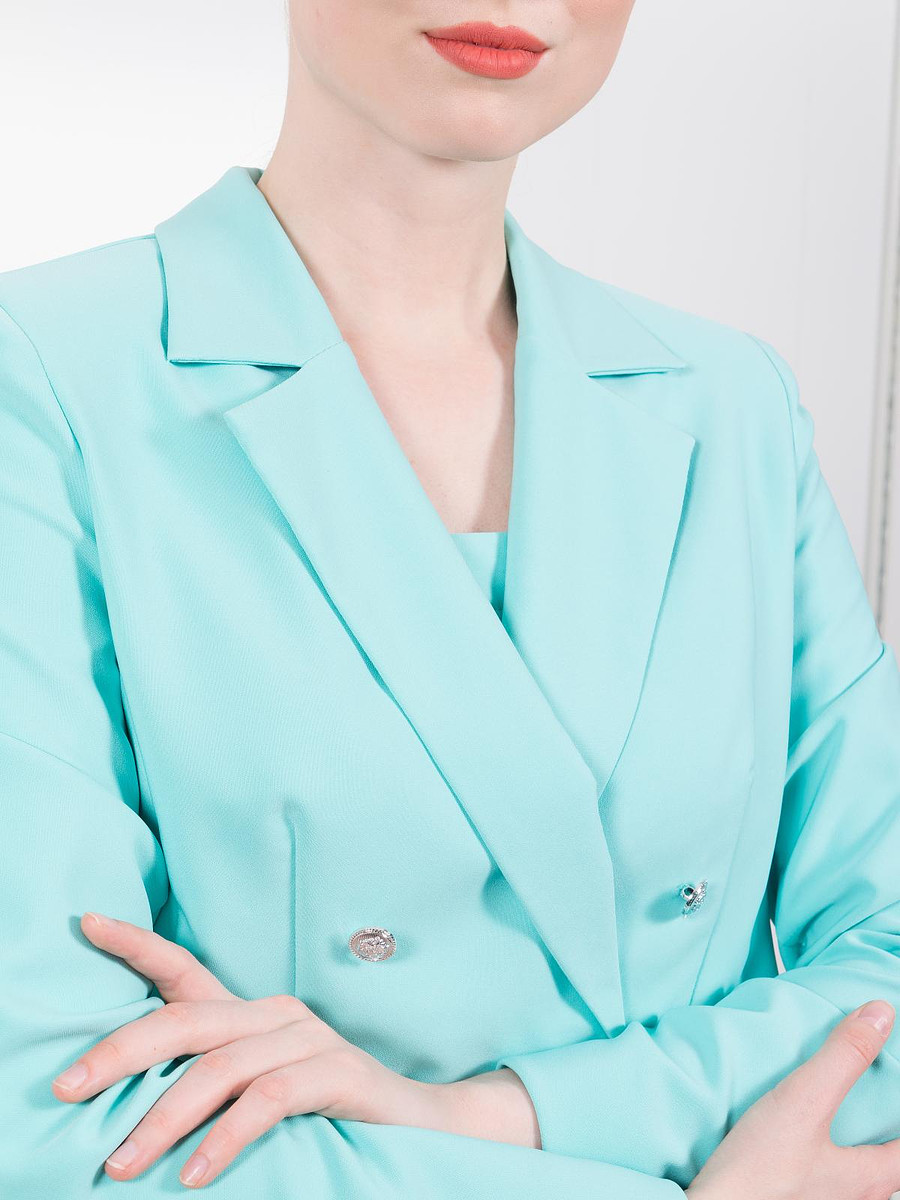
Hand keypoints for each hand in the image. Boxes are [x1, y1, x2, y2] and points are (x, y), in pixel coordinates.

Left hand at [51, 912, 450, 1187]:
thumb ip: (210, 1088)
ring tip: (120, 1165)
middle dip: (119, 1051)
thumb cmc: (325, 1112)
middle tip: (67, 1088)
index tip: (87, 922)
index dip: (136, 944)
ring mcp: (309, 1038)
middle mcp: (276, 1014)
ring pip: (219, 1068)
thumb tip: (125, 1114)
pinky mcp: (338, 1072)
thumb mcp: (257, 1093)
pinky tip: (195, 1173)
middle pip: (185, 1020)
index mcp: (250, 1014)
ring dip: (162, 1119)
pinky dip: (226, 1136)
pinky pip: (269, 1099)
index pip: (185, 969)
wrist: (416, 1122)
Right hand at [685, 999, 899, 1199]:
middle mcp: (855, 1199)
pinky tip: (792, 1138)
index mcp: (869, 1180)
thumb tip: (879, 1015)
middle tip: (866, 1095)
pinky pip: (822, 1179)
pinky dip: (820, 1155)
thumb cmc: (758, 1176)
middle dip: (880, 1129)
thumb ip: (843, 1058)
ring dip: (848, 1144)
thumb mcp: (802, 1103)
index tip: (892, 1084)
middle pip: (885, 1162)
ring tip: (829, 1110)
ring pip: (852, 1173)